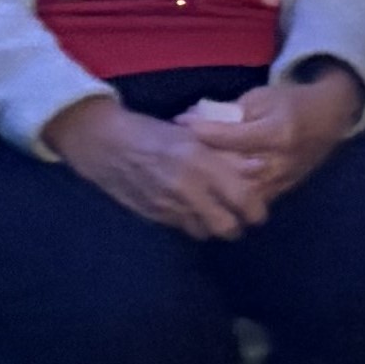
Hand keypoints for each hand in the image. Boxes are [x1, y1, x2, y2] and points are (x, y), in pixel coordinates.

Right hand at [48, 95, 273, 241]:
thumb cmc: (151, 132)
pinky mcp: (155, 216)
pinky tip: (190, 209)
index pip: (242, 197)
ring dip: (213, 227)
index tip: (259, 211)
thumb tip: (259, 166)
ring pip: (204, 232)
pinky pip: (183, 228)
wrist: (105, 144)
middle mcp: (187, 188)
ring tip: (215, 214)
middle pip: (226, 226)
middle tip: (240, 219)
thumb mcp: (191, 135)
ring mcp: (169, 206)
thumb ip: (225, 153)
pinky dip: (191, 223)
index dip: (256, 210)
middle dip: (237, 227)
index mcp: (200, 161)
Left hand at [176, 62, 364, 203]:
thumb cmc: (291, 102)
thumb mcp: (261, 97)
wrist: (328, 119)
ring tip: (188, 178)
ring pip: (241, 191)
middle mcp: (280, 161)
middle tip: (178, 158)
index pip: (232, 136)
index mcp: (276, 133)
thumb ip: (229, 111)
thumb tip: (193, 116)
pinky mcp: (283, 190)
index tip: (179, 126)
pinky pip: (251, 199)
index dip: (204, 131)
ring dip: (214, 186)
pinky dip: (230, 197)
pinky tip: (209, 191)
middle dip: (203, 164)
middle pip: (233, 169)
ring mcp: (282, 179)